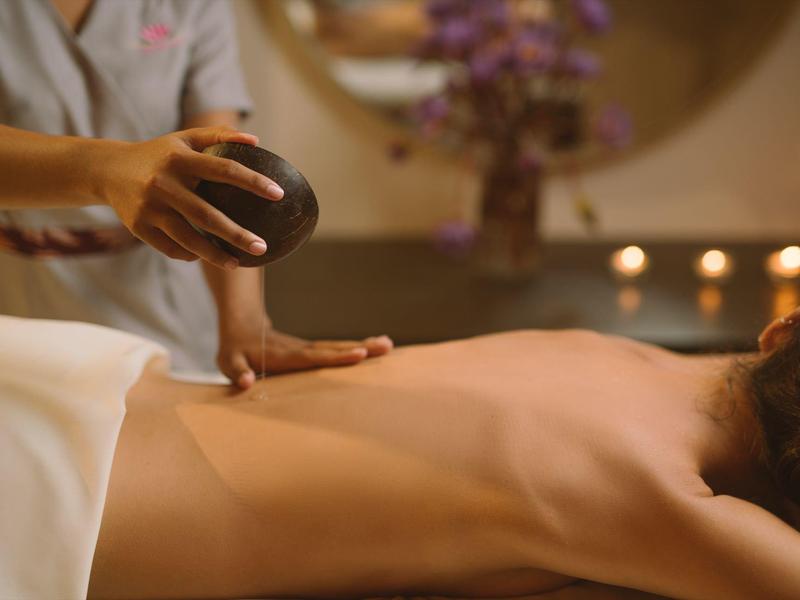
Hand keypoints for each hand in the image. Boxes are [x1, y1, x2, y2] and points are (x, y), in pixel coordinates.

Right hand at [102, 126, 283, 268]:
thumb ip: (218, 136)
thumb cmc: (159, 154)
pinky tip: (206, 257)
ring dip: (215, 255)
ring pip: (188, 239)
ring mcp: (149, 208)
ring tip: (238, 264)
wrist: (108, 170)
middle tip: (262, 247)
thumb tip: (256, 141)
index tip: (278, 194)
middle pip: (207, 215)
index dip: (253, 182)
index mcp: (179, 158)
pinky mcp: (138, 227)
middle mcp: (163, 184)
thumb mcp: (185, 139)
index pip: (224, 169)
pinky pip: (171, 248)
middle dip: (237, 234)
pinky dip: (190, 254)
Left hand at [217, 325, 393, 388]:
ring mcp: (308, 348)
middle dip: (360, 347)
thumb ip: (237, 372)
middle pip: (333, 348)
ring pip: (337, 346)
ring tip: (388, 345)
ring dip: (363, 345)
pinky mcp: (312, 350)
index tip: (359, 354)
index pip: (313, 356)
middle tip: (386, 346)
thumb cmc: (236, 352)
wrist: (243, 329)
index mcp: (284, 355)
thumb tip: (246, 382)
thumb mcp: (229, 363)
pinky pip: (335, 349)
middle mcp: (301, 349)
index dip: (336, 357)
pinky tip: (374, 348)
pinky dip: (356, 348)